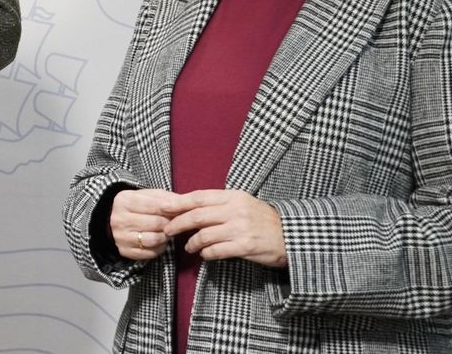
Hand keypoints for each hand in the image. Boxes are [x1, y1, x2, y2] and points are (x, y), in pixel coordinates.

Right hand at [109, 188, 182, 260]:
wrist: (116, 220)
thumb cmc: (138, 206)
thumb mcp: (150, 196)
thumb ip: (167, 198)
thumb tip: (186, 205)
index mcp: (124, 200)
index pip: (155, 206)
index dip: (171, 209)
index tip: (180, 211)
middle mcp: (119, 219)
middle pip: (156, 223)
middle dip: (169, 223)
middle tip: (174, 222)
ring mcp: (120, 236)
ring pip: (154, 239)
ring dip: (165, 236)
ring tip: (166, 231)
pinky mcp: (125, 251)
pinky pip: (151, 253)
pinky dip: (160, 247)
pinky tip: (159, 240)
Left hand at [163, 189, 287, 267]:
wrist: (289, 235)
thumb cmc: (261, 219)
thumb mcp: (241, 203)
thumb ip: (218, 204)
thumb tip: (187, 207)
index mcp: (232, 196)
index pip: (198, 197)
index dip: (178, 203)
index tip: (162, 207)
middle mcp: (235, 210)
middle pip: (196, 216)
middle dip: (177, 223)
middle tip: (167, 230)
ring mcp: (240, 228)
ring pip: (204, 235)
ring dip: (192, 243)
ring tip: (189, 246)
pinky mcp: (245, 246)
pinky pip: (216, 251)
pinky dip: (206, 253)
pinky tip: (205, 254)